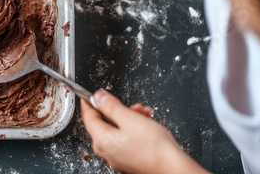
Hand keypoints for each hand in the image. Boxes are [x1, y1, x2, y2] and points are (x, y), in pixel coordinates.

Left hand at [81, 89, 207, 173]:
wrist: (171, 166)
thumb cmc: (153, 147)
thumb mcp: (129, 118)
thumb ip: (110, 105)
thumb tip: (97, 97)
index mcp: (102, 139)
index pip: (88, 116)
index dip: (90, 102)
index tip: (91, 94)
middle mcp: (106, 150)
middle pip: (105, 122)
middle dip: (118, 110)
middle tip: (131, 105)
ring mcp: (117, 156)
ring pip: (118, 129)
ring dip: (129, 117)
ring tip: (143, 113)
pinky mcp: (128, 158)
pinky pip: (125, 138)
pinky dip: (134, 128)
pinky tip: (146, 122)